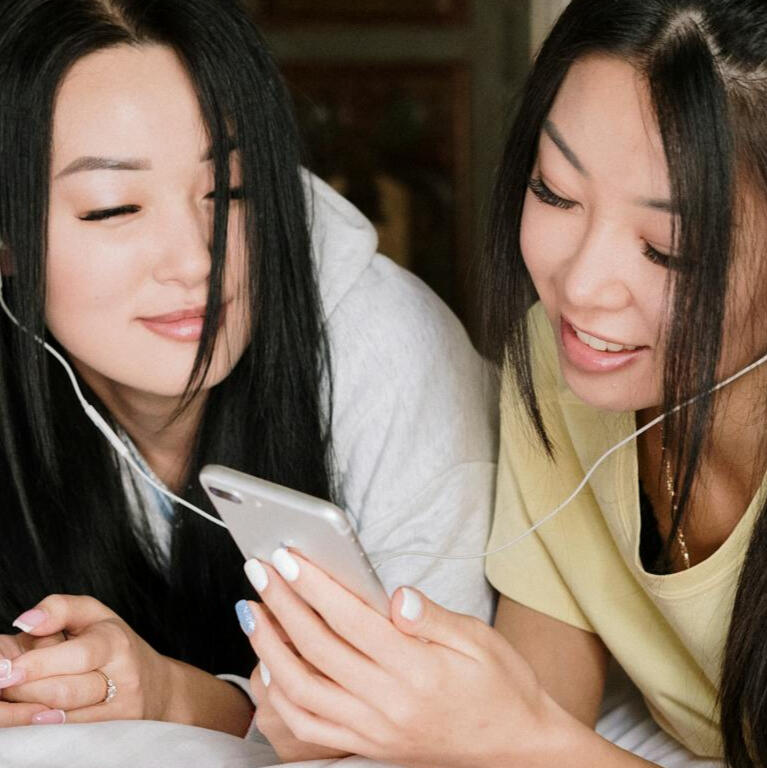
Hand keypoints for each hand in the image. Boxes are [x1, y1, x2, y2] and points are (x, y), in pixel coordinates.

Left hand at [2, 595, 174, 724]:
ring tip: (11, 705)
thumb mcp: (93, 615)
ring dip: (32, 711)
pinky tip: (36, 721)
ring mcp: (124, 704)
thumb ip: (59, 609)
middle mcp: (124, 672)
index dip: (39, 664)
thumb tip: (26, 621)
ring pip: (71, 712)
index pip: (78, 654)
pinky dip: (54, 728)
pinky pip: (81, 731)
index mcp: (114, 639)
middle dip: (26, 691)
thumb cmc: (114, 646)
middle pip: (67, 689)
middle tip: (2, 687)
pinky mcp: (120, 727)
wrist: (157, 684)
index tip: (5, 671)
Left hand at [238, 551, 572, 767]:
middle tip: (259, 570)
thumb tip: (396, 595)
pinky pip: (310, 726)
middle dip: (282, 604)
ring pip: (302, 690)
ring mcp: (374, 730)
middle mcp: (389, 705)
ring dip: (269, 648)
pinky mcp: (367, 746)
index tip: (288, 557)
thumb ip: (433, 617)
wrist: (518, 750)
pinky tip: (270, 667)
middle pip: (317, 648)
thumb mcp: (480, 640)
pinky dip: (281, 696)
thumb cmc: (501, 687)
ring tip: (253, 611)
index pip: (351, 620)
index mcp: (418, 671)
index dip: (314, 585)